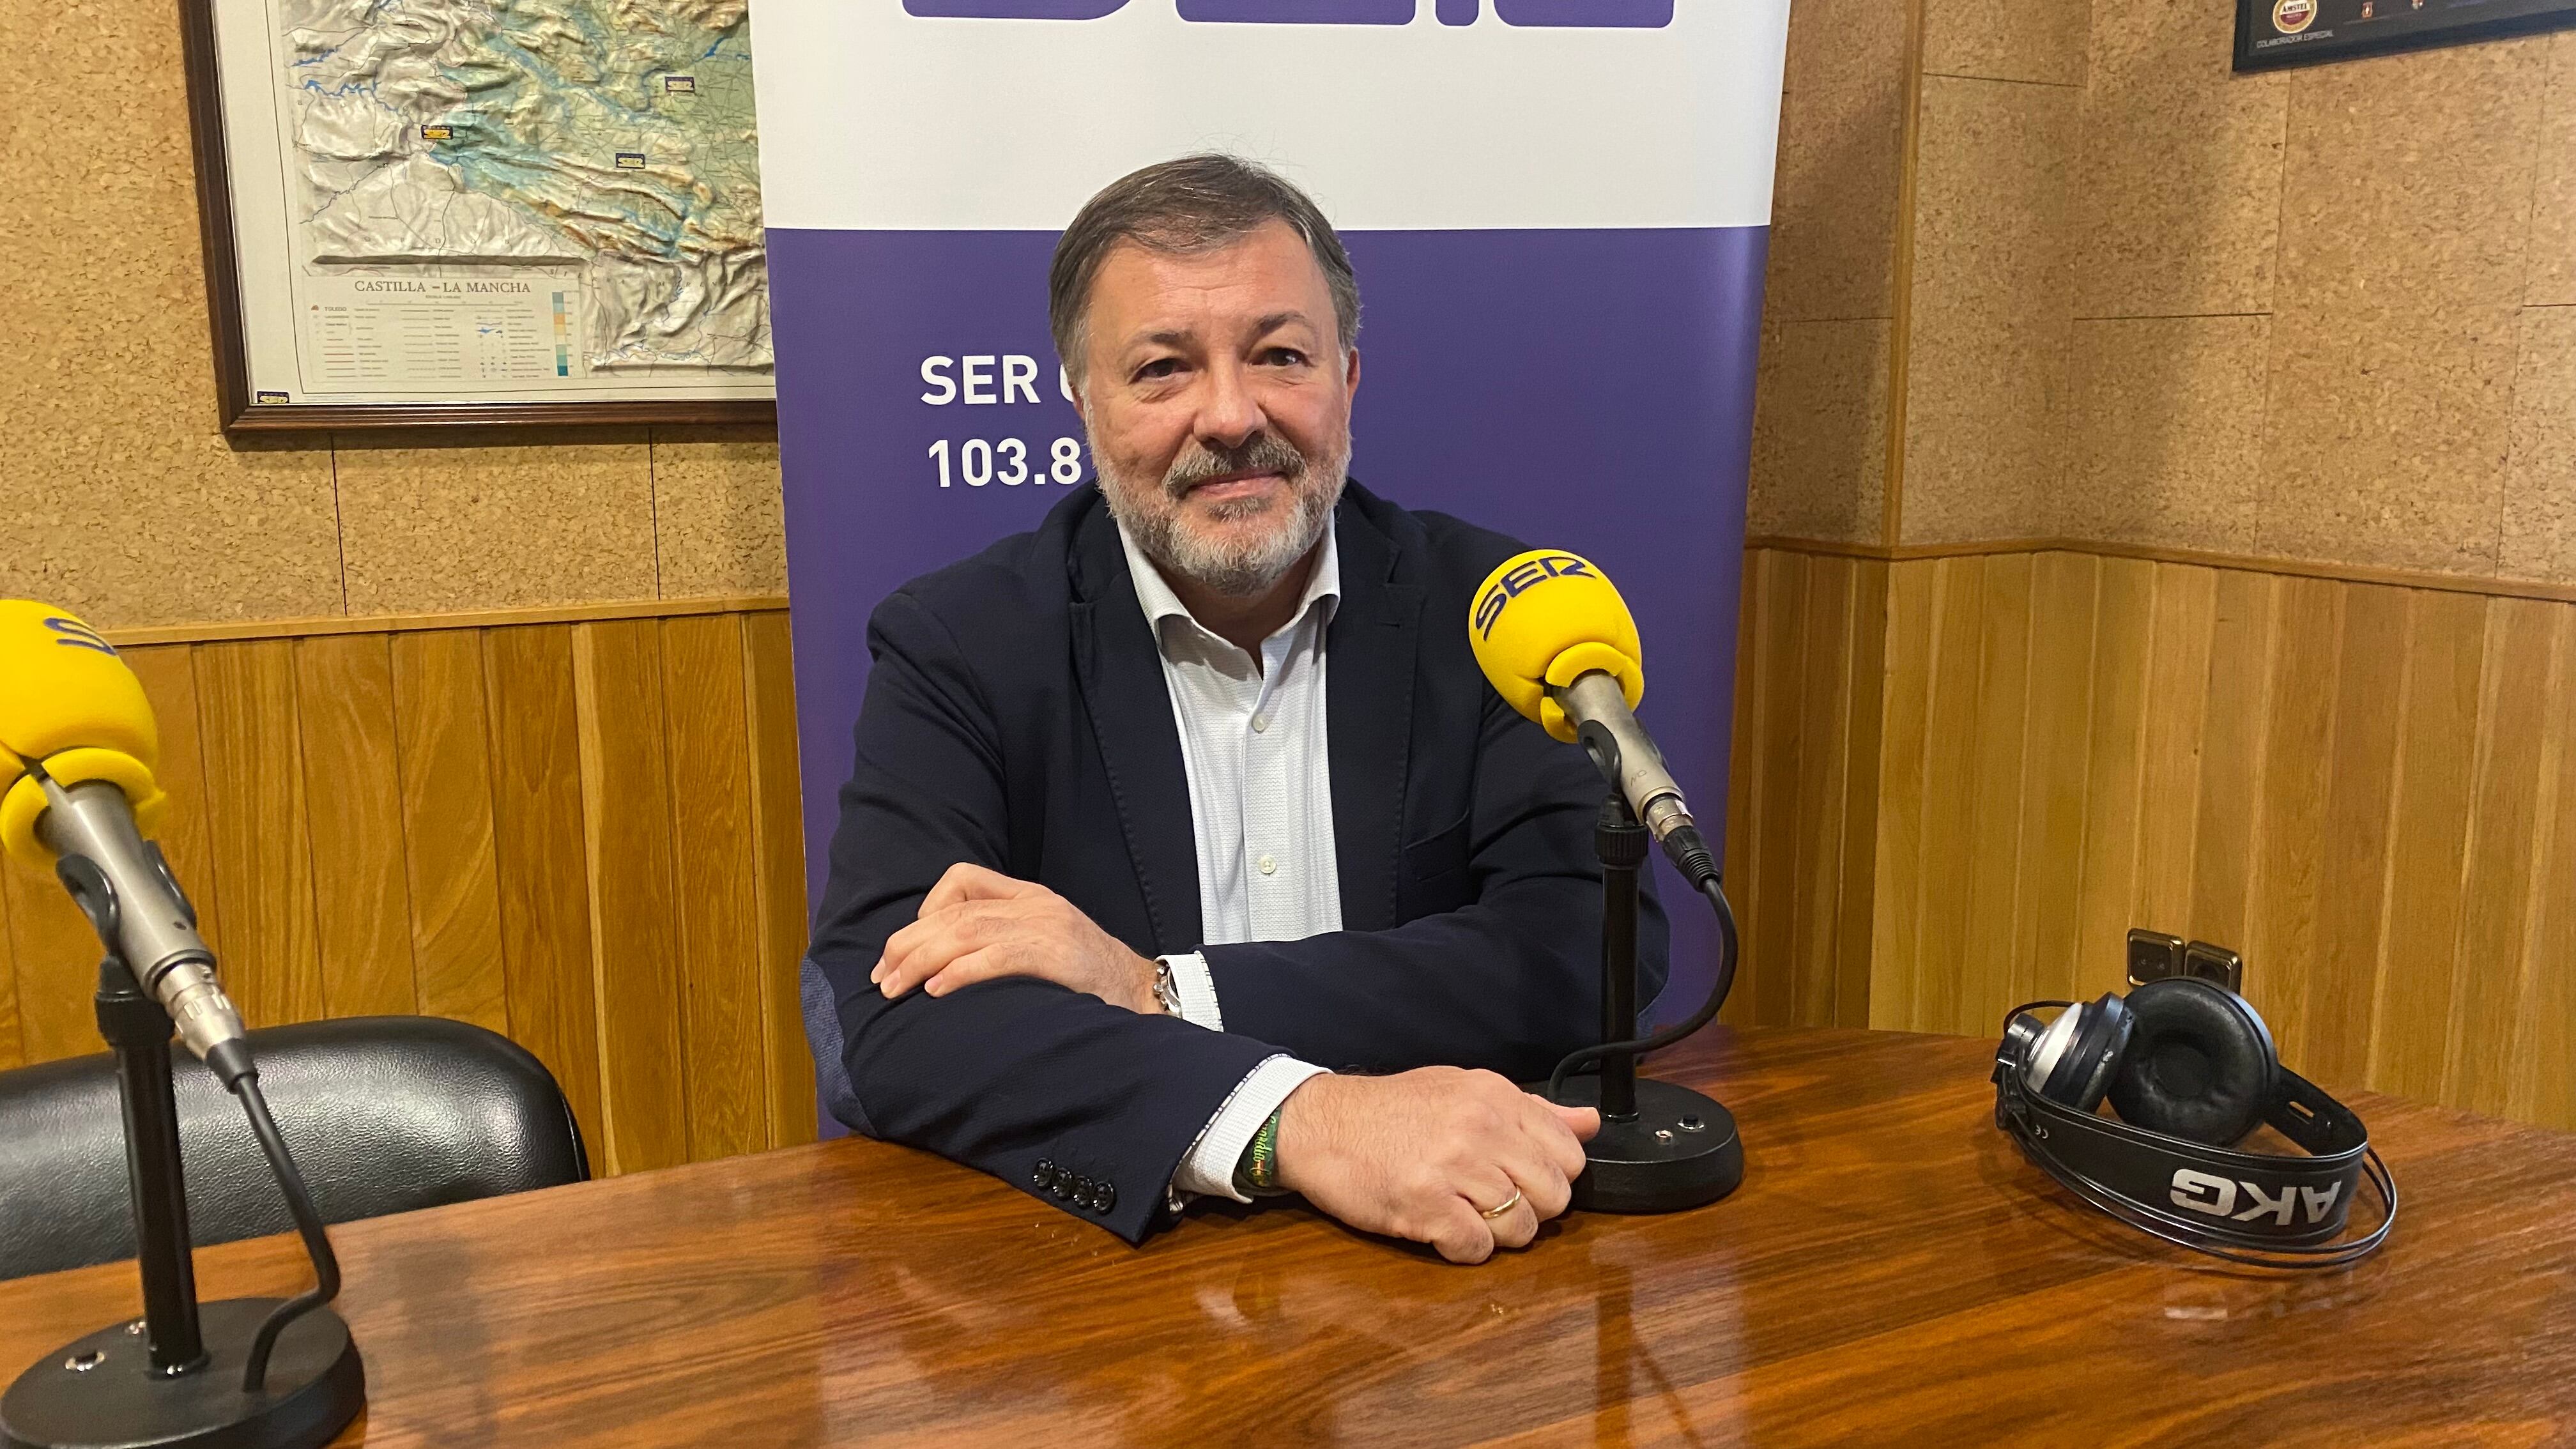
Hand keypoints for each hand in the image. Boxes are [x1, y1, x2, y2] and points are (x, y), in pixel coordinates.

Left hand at [871, 863, 1163, 1012]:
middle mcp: (1035, 904)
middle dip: (907, 944)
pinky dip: (959, 972)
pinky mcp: (1056, 955)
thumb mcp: (1047, 946)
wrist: (1149, 995)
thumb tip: (944, 966)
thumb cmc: (1093, 982)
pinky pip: (996, 956)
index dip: (923, 913)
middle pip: (953, 910)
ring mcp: (1046, 926)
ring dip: (920, 960)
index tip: (900, 953)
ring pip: (965, 930)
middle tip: (881, 979)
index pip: (962, 880)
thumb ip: (1004, 943)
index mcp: (1031, 897)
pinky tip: (936, 990)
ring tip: (895, 989)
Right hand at [1271, 1068, 1597, 1263]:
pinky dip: (1464, 1250)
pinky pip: (1476, 1248)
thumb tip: (1588, 1122)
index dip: (1553, 1177)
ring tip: (1467, 1217)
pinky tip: (1443, 1230)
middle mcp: (1480, 1127)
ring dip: (1499, 1235)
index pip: (1569, 1153)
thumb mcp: (1462, 1090)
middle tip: (1496, 1205)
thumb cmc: (1389, 1110)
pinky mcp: (1424, 1206)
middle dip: (1532, 1210)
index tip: (1525, 1180)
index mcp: (1495, 1096)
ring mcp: (1453, 1168)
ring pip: (1521, 1227)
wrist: (1319, 1124)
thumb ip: (1530, 1111)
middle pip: (1554, 1195)